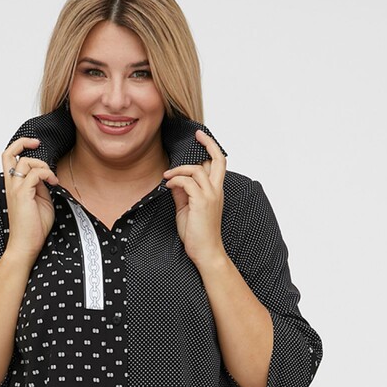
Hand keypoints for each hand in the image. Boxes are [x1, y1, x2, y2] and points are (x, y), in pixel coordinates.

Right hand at [2, 137, 59, 264]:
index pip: (9, 158)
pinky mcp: (22, 195)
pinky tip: (54, 183)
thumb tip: (46, 175)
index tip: (35, 145)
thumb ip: (41, 186)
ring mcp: (15, 189)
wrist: (26, 246)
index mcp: (13, 185)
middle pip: (8, 153)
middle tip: (38, 144)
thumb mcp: (42, 201)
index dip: (20, 146)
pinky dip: (47, 174)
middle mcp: (11, 185)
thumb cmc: (34, 228)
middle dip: (23, 143)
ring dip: (43, 165)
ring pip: (25, 162)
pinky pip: (35, 174)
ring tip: (52, 179)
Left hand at [162, 129, 226, 270]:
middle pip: (218, 159)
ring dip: (179, 169)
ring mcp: (210, 196)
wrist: (206, 252)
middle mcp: (216, 191)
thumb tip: (174, 180)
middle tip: (197, 135)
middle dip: (208, 143)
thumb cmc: (197, 234)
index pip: (217, 164)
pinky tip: (168, 185)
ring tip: (167, 176)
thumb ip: (182, 193)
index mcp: (216, 191)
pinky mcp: (201, 202)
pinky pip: (187, 182)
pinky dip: (175, 180)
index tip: (200, 139)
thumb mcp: (187, 209)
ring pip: (197, 169)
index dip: (210, 149)